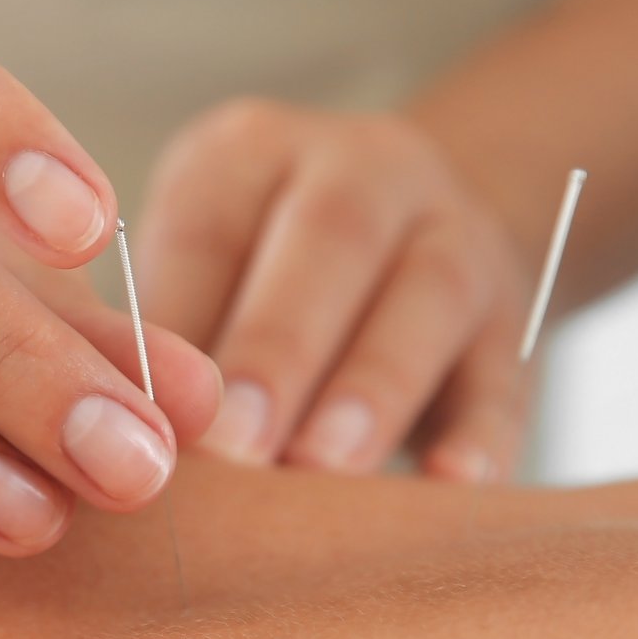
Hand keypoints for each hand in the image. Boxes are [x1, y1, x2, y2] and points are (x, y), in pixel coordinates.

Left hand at [134, 102, 535, 483]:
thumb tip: (126, 447)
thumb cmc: (255, 279)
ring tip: (327, 468)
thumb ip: (168, 344)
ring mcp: (453, 234)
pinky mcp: (510, 318)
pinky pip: (503, 371)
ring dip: (374, 385)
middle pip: (329, 240)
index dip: (180, 320)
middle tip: (237, 446)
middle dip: (278, 347)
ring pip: (429, 294)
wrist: (415, 238)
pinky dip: (480, 433)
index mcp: (252, 151)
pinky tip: (450, 486)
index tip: (150, 414)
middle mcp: (363, 168)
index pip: (212, 224)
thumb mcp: (198, 272)